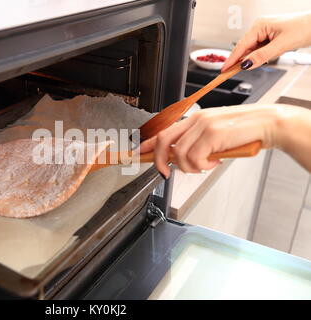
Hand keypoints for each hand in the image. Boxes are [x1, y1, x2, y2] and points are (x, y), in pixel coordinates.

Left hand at [138, 104, 288, 177]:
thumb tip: (179, 158)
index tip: (139, 153)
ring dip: (189, 167)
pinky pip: (195, 158)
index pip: (163, 130)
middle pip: (163, 141)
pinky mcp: (212, 133)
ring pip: (179, 154)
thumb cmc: (243, 131)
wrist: (268, 123)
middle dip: (159, 161)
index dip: (147, 143)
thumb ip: (196, 142)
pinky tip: (214, 162)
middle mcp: (196, 118)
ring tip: (205, 166)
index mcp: (194, 117)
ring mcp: (203, 125)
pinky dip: (203, 166)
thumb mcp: (215, 134)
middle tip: (165, 173)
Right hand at [222, 11, 310, 70]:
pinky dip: (261, 55)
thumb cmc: (305, 27)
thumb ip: (262, 56)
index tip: (223, 70)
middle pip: (245, 48)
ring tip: (263, 60)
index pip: (241, 46)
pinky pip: (260, 49)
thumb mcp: (281, 45)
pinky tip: (267, 56)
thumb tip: (246, 65)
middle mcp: (260, 27)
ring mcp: (265, 31)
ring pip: (253, 50)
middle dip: (242, 60)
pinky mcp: (271, 36)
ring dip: (255, 58)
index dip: (231, 60)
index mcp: (259, 25)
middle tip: (231, 73)